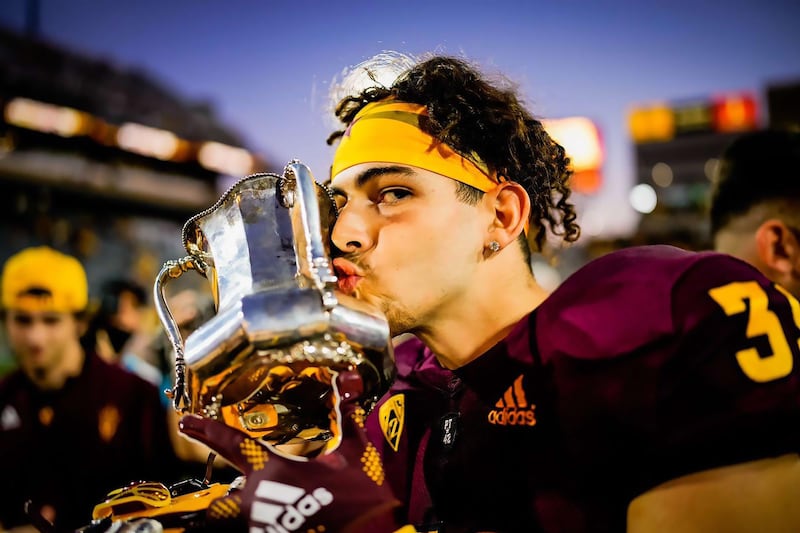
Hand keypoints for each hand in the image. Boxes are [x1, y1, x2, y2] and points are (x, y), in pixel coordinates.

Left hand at [178, 375, 400, 532]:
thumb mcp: (357, 454)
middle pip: (221, 501)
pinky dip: (271, 521)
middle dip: (224, 496)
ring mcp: (262, 525)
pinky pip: (261, 527)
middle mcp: (258, 499)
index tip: (184, 421)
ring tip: (276, 504)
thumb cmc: (360, 499)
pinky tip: (293, 518)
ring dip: (252, 509)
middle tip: (235, 488)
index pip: (231, 443)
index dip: (206, 430)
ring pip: (241, 516)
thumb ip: (347, 419)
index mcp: (272, 470)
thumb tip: (349, 384)